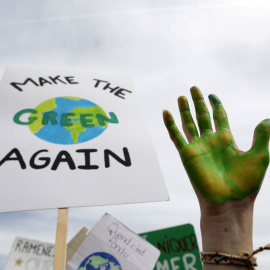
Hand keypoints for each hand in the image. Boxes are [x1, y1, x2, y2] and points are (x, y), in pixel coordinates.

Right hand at [163, 86, 269, 204]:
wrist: (229, 203)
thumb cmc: (245, 184)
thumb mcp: (259, 157)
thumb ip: (262, 136)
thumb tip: (268, 118)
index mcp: (226, 139)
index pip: (219, 116)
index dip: (216, 105)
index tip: (212, 95)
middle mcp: (210, 141)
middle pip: (202, 116)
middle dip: (198, 103)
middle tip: (194, 88)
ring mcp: (197, 147)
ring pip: (188, 124)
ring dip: (184, 110)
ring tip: (181, 97)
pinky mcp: (187, 154)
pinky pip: (176, 136)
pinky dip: (170, 124)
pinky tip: (166, 113)